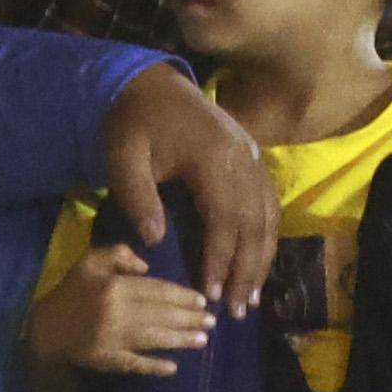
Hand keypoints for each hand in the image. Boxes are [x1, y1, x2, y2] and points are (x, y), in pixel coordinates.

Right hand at [32, 243, 209, 380]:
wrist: (44, 327)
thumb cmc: (71, 292)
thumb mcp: (88, 263)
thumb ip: (117, 254)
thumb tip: (146, 266)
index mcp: (113, 286)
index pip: (156, 290)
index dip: (182, 295)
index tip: (201, 300)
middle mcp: (116, 312)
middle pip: (161, 314)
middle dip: (189, 318)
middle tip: (211, 321)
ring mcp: (113, 338)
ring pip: (155, 338)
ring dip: (181, 340)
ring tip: (203, 340)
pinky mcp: (108, 358)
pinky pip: (136, 363)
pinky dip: (155, 366)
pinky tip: (173, 367)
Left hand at [99, 66, 277, 318]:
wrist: (151, 82)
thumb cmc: (133, 121)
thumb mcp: (122, 154)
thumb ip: (136, 195)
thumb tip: (154, 241)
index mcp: (215, 159)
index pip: (225, 220)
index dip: (220, 259)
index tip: (210, 293)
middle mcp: (245, 161)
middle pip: (254, 225)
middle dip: (246, 270)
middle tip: (236, 309)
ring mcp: (255, 159)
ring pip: (268, 219)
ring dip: (261, 259)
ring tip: (249, 296)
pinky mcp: (255, 160)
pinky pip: (269, 205)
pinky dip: (266, 236)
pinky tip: (258, 260)